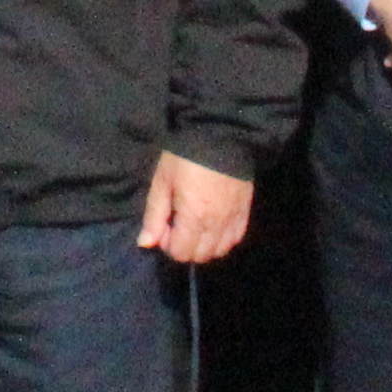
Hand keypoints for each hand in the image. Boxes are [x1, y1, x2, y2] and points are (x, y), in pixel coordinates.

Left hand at [139, 152, 256, 265]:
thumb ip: (154, 216)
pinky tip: (213, 225)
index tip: (165, 224)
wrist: (220, 134)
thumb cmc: (184, 157)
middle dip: (184, 247)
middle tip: (178, 225)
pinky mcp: (245, 211)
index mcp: (194, 217)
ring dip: (204, 245)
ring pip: (219, 251)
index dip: (168, 244)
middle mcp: (216, 224)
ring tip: (196, 226)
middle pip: (200, 256)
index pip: (180, 253)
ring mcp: (233, 219)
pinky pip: (235, 239)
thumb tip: (145, 244)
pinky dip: (223, 239)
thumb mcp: (162, 182)